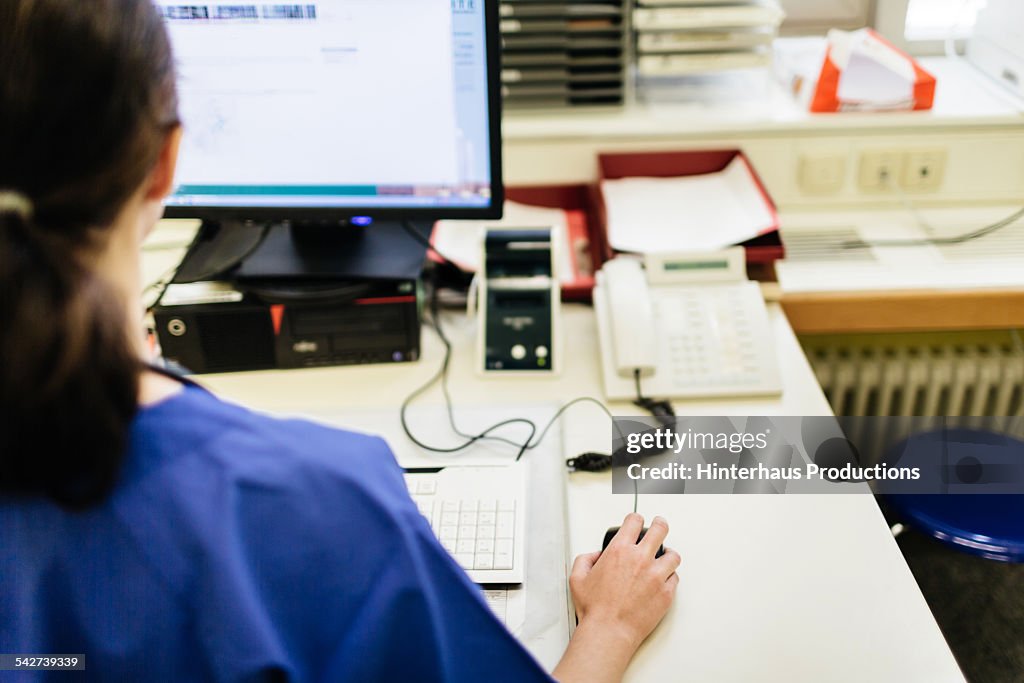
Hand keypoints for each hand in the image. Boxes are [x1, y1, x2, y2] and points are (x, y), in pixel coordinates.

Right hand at [570, 513, 679, 650]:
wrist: (609, 632)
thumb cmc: (595, 609)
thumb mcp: (577, 578)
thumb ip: (586, 559)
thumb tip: (595, 556)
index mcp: (620, 551)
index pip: (634, 521)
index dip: (635, 519)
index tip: (637, 521)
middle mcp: (641, 559)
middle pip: (660, 529)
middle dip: (659, 524)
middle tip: (659, 525)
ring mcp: (656, 576)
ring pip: (673, 555)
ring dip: (668, 554)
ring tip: (666, 555)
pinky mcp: (666, 593)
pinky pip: (675, 578)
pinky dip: (670, 577)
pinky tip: (663, 579)